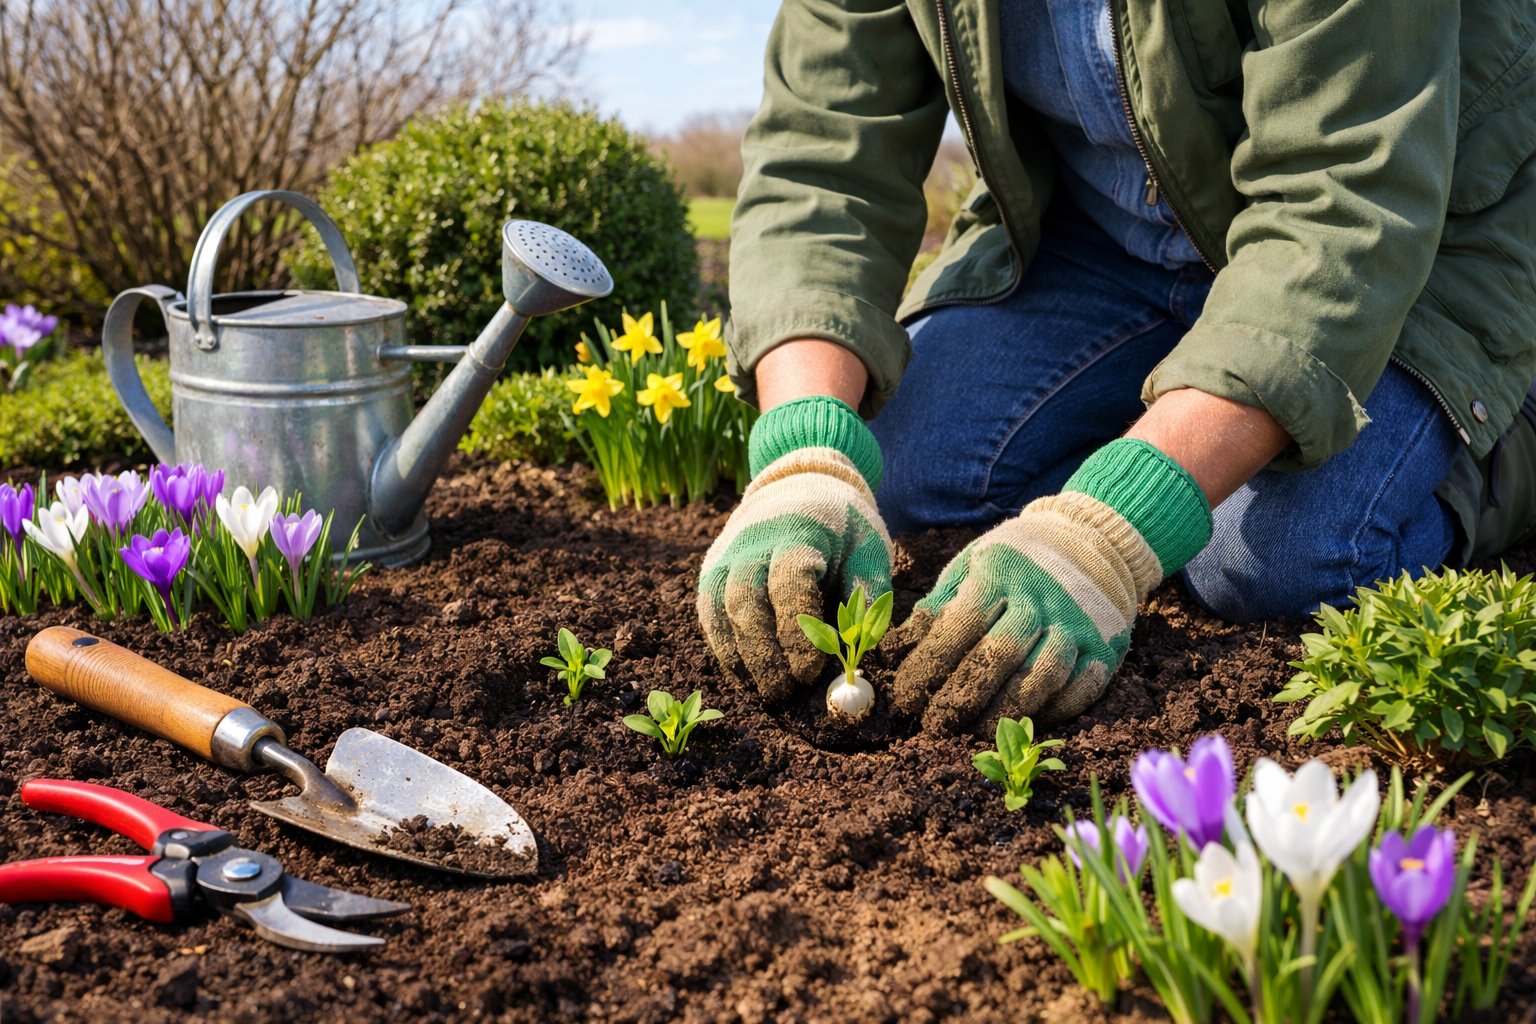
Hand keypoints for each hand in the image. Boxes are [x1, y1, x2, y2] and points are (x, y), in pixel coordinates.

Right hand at [697, 447, 892, 699]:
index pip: (788, 585)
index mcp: (797, 533)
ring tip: (767, 690)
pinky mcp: (711, 571)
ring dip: (741, 656)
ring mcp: (726, 556)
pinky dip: (726, 648)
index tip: (811, 672)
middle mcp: (752, 543)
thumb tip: (864, 645)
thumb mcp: (868, 546)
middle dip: (764, 654)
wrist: (798, 485)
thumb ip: (869, 591)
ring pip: (719, 611)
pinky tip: (747, 673)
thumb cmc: (841, 525)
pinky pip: (710, 614)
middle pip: (745, 602)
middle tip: (785, 692)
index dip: (797, 633)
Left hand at [890, 438, 1211, 732]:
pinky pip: (1080, 689)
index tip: (905, 697)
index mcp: (1001, 572)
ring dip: (1006, 711)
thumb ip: (939, 604)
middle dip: (962, 696)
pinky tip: (1023, 725)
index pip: (960, 625)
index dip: (929, 665)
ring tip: (974, 734)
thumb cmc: (1016, 560)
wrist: (1093, 539)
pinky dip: (1052, 712)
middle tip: (934, 726)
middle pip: (1000, 655)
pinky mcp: (1106, 648)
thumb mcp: (973, 564)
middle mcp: (1042, 598)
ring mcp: (1078, 624)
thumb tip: (898, 649)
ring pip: (1043, 676)